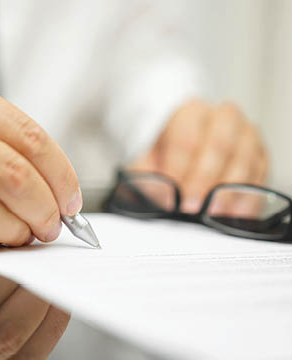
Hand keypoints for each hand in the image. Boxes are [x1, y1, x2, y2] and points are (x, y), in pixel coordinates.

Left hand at [131, 99, 267, 212]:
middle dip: (204, 180)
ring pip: (244, 160)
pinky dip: (247, 198)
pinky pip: (259, 176)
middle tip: (193, 208)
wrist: (185, 159)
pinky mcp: (262, 155)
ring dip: (228, 191)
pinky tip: (234, 214)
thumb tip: (161, 195)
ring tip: (213, 214)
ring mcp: (247, 134)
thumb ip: (148, 177)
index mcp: (190, 113)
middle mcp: (223, 117)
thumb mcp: (148, 165)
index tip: (174, 195)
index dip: (179, 169)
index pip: (187, 139)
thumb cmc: (166, 160)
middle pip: (219, 146)